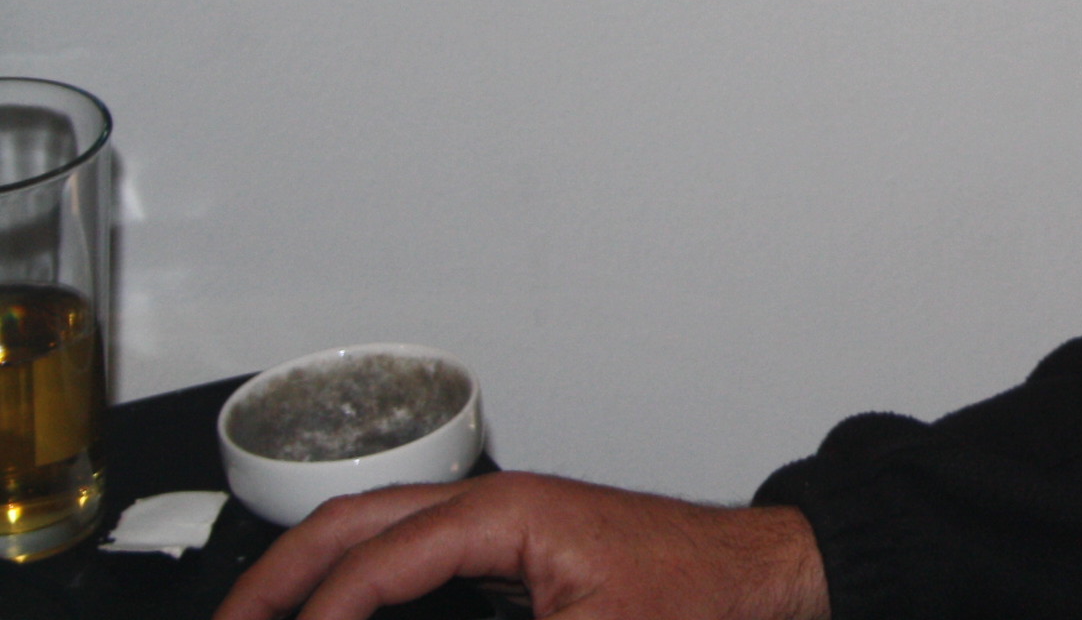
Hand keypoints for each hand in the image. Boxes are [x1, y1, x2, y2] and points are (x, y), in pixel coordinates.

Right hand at [211, 471, 828, 619]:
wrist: (770, 581)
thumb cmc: (707, 596)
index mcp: (507, 513)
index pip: (378, 563)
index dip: (319, 616)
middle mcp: (497, 506)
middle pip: (353, 525)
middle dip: (276, 580)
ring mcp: (503, 525)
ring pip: (376, 535)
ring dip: (310, 578)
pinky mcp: (514, 555)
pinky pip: (413, 560)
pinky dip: (363, 588)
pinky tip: (343, 619)